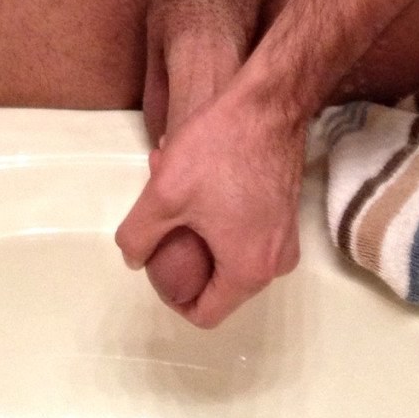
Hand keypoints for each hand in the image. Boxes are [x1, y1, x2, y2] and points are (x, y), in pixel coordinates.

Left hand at [118, 71, 306, 328]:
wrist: (270, 104)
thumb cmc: (219, 151)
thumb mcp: (164, 194)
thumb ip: (139, 235)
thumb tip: (133, 259)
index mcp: (248, 271)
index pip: (205, 313)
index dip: (172, 298)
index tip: (156, 265)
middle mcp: (275, 263)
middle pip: (218, 282)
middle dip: (182, 251)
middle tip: (159, 212)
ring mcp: (285, 236)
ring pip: (228, 249)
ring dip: (196, 224)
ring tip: (168, 179)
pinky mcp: (285, 211)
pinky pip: (245, 228)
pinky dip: (217, 210)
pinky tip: (195, 171)